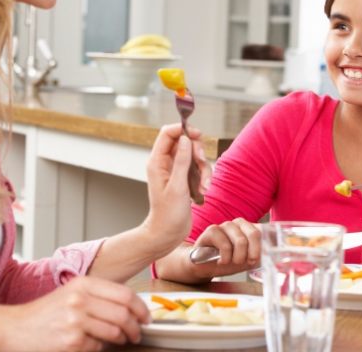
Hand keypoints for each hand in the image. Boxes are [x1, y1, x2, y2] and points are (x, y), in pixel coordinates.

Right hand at [9, 276, 149, 350]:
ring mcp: (76, 321)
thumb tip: (129, 306)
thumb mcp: (70, 294)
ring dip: (123, 339)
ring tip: (122, 340)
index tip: (146, 316)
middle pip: (124, 314)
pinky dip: (98, 348)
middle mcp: (81, 299)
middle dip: (136, 327)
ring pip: (115, 332)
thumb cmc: (42, 314)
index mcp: (83, 284)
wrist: (12, 329)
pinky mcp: (72, 342)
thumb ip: (97, 296)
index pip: (125, 294)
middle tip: (138, 333)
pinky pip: (97, 347)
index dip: (141, 307)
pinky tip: (90, 344)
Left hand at [142, 124, 211, 250]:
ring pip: (194, 156)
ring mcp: (175, 171)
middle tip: (202, 163)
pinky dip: (204, 177)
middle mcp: (165, 163)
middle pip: (185, 142)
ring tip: (204, 185)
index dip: (183, 129)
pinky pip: (198, 168)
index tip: (198, 135)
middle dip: (198, 152)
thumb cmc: (168, 214)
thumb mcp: (177, 187)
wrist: (168, 233)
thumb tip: (185, 139)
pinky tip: (203, 190)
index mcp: (157, 162)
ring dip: (204, 168)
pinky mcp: (184, 179)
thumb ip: (182, 161)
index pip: (167, 133)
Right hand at [191, 218, 261, 276]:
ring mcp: (226, 225)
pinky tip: (221, 261)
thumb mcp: (247, 261)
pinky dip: (225, 257)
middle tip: (248, 262)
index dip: (266, 245)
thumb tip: (273, 256)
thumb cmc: (227, 262)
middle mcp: (239, 224)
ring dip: (238, 257)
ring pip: (240, 240)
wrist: (204, 266)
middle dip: (253, 253)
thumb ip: (260, 256)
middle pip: (255, 234)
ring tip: (231, 263)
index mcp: (249, 228)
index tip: (263, 258)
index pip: (264, 230)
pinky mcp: (212, 230)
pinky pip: (225, 245)